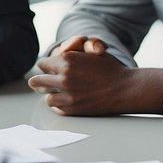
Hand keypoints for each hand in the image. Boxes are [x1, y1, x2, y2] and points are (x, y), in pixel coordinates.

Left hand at [28, 36, 162, 114]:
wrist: (125, 88)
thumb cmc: (110, 69)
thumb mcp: (90, 53)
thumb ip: (71, 54)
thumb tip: (55, 57)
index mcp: (67, 59)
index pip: (43, 64)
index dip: (46, 67)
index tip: (49, 70)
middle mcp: (64, 76)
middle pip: (37, 81)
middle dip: (39, 82)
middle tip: (40, 84)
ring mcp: (67, 94)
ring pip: (46, 97)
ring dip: (51, 95)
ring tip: (57, 94)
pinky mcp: (71, 108)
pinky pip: (56, 108)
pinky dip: (59, 105)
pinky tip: (66, 101)